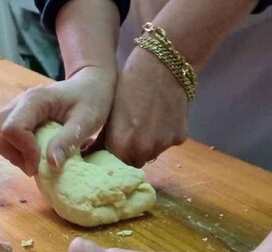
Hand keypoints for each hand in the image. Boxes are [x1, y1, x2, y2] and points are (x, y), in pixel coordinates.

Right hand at [0, 66, 115, 175]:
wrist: (90, 84)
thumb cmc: (92, 99)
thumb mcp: (87, 121)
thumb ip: (68, 141)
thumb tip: (51, 165)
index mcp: (35, 99)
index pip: (12, 129)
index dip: (24, 151)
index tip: (41, 164)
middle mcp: (18, 102)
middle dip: (9, 153)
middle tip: (32, 164)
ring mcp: (14, 108)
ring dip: (8, 152)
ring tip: (32, 160)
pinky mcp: (15, 116)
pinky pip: (0, 135)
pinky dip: (11, 149)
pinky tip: (31, 153)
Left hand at [104, 48, 189, 166]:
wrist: (162, 66)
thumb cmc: (129, 85)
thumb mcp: (109, 113)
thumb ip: (104, 138)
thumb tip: (92, 154)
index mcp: (121, 146)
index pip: (115, 165)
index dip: (115, 156)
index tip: (116, 147)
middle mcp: (143, 151)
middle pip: (135, 161)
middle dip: (132, 152)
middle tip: (133, 132)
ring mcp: (163, 146)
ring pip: (153, 153)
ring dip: (149, 144)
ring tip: (148, 120)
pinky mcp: (180, 138)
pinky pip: (169, 142)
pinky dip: (165, 134)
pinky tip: (162, 115)